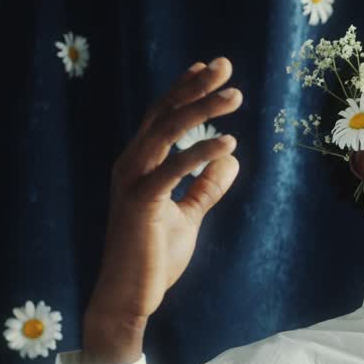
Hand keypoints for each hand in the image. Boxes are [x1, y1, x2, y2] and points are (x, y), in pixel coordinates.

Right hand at [84, 57, 242, 363]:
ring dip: (201, 110)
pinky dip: (199, 154)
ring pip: (165, 133)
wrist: (129, 297)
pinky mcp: (140, 202)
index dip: (184, 89)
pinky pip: (171, 170)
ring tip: (235, 96)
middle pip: (163, 113)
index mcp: (139, 165)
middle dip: (195, 87)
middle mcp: (130, 165)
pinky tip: (227, 144)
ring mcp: (132, 182)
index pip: (161, 116)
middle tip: (226, 65)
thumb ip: (206, 187)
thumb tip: (230, 159)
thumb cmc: (153, 257)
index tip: (209, 66)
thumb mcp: (188, 216)